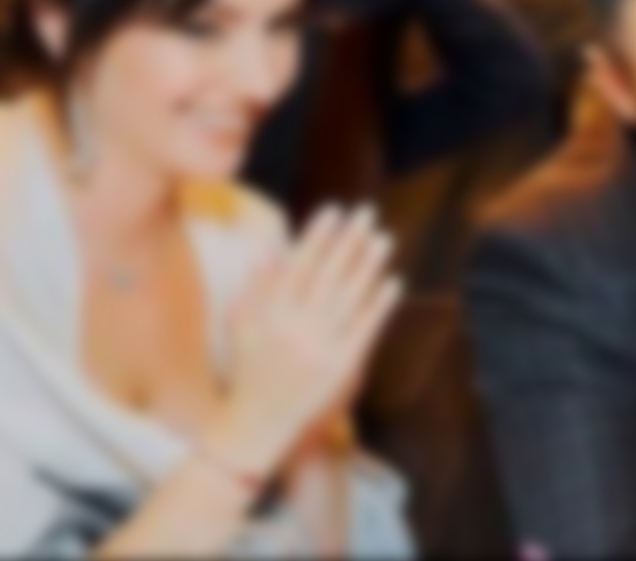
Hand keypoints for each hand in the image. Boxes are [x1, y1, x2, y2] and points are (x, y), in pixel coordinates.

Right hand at [201, 204, 401, 480]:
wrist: (259, 424)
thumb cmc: (248, 371)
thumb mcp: (241, 325)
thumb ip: (256, 286)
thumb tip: (270, 247)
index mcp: (269, 312)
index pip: (299, 264)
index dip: (319, 235)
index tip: (334, 209)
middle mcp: (295, 327)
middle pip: (329, 274)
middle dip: (350, 240)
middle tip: (367, 213)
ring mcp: (320, 347)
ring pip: (350, 297)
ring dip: (370, 265)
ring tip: (384, 239)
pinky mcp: (342, 367)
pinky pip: (366, 328)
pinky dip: (380, 304)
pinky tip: (394, 282)